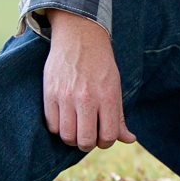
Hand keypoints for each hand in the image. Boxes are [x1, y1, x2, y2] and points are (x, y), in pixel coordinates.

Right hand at [43, 10, 136, 150]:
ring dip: (72, 138)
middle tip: (88, 136)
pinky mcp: (49, 94)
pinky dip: (58, 128)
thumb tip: (130, 139)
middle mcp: (86, 99)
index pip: (107, 136)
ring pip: (66, 136)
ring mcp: (66, 97)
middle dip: (88, 144)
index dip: (106, 142)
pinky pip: (51, 125)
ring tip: (76, 128)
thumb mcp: (116, 86)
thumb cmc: (101, 64)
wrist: (79, 37)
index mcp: (108, 97)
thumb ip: (119, 116)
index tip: (103, 136)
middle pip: (84, 141)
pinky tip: (65, 119)